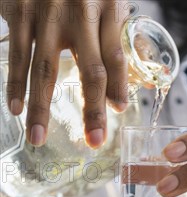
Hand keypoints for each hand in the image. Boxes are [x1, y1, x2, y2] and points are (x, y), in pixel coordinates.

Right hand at [1, 0, 129, 147]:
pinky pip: (17, 55)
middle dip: (92, 110)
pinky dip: (15, 85)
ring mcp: (46, 13)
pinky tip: (16, 109)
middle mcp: (79, 12)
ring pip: (45, 69)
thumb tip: (118, 94)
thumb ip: (113, 41)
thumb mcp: (106, 0)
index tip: (118, 111)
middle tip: (94, 141)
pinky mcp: (19, 11)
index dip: (118, 87)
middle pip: (89, 70)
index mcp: (106, 8)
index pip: (115, 56)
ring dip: (42, 108)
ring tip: (39, 138)